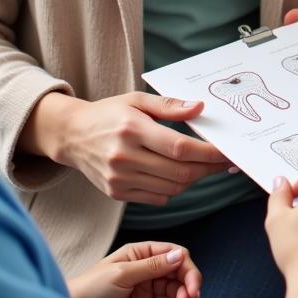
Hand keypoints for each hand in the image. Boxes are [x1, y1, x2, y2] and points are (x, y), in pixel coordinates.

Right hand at [27, 92, 229, 203]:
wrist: (71, 135)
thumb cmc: (109, 113)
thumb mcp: (137, 100)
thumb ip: (170, 105)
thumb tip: (200, 108)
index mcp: (132, 130)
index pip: (179, 147)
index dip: (208, 153)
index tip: (227, 152)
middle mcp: (124, 157)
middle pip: (179, 172)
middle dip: (208, 169)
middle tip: (225, 162)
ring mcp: (119, 179)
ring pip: (171, 188)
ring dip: (193, 180)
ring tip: (206, 167)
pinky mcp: (116, 193)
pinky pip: (156, 198)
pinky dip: (174, 189)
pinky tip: (181, 175)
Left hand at [67, 242, 200, 297]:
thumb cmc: (91, 287)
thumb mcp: (122, 274)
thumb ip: (152, 266)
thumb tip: (180, 255)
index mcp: (142, 253)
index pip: (174, 254)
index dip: (187, 268)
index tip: (193, 285)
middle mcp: (148, 269)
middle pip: (178, 274)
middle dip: (187, 288)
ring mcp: (147, 289)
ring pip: (174, 292)